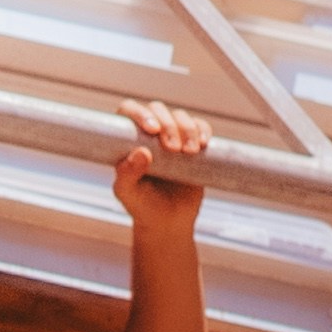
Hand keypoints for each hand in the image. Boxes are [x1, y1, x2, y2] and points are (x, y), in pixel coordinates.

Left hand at [113, 99, 210, 229]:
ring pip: (180, 116)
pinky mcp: (192, 144)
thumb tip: (141, 152)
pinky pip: (200, 126)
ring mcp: (173, 136)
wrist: (168, 222)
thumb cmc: (141, 206)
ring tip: (188, 153)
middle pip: (158, 109)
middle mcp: (149, 134)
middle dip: (168, 124)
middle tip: (173, 149)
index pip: (129, 112)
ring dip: (187, 128)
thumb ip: (128, 175)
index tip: (153, 130)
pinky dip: (203, 130)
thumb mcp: (128, 194)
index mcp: (127, 140)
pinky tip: (203, 145)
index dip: (140, 113)